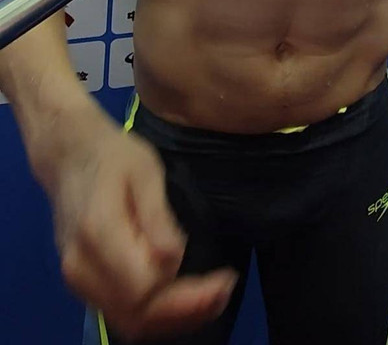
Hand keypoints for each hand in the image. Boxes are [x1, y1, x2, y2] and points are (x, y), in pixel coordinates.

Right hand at [40, 103, 236, 340]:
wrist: (71, 157)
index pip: (143, 286)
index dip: (184, 290)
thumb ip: (158, 216)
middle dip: (187, 312)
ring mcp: (78, 280)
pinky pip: (121, 315)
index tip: (222, 274)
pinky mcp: (84, 285)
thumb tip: (174, 259)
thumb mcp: (145, 169)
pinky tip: (187, 302)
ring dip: (175, 320)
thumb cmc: (114, 156)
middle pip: (136, 314)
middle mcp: (82, 266)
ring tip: (215, 300)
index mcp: (98, 231)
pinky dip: (156, 317)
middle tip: (226, 289)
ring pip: (129, 322)